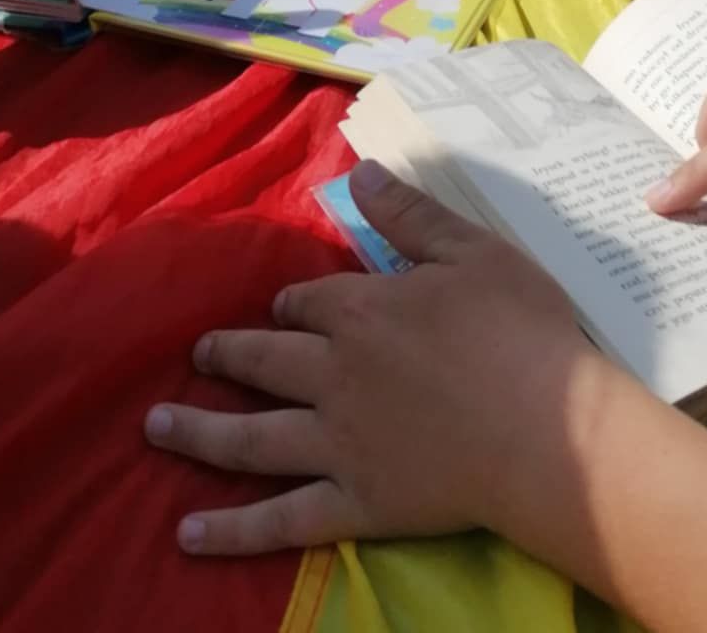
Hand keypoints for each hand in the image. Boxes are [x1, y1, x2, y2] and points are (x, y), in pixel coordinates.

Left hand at [145, 160, 633, 557]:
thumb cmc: (522, 330)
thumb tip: (358, 171)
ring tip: (156, 426)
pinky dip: (231, 530)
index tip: (282, 306)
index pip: (308, 302)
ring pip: (251, 438)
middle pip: (266, 360)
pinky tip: (188, 535)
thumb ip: (411, 216)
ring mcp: (337, 444)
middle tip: (198, 354)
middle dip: (227, 354)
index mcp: (364, 311)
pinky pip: (281, 520)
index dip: (291, 303)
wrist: (550, 429)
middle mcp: (334, 374)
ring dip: (198, 432)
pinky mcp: (354, 503)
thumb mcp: (474, 252)